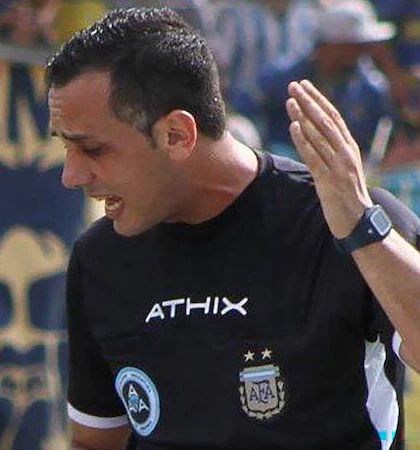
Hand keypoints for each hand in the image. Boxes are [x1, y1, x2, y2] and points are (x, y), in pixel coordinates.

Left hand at [286, 80, 372, 238]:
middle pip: (325, 121)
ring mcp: (338, 166)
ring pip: (319, 136)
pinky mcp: (328, 180)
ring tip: (290, 101)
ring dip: (303, 117)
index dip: (318, 99)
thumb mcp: (341, 168)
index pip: (333, 117)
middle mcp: (345, 152)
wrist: (357, 221)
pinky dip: (303, 141)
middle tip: (293, 85)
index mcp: (349, 147)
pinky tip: (293, 127)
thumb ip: (331, 152)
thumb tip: (313, 136)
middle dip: (309, 101)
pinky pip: (314, 157)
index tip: (304, 85)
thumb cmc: (346, 194)